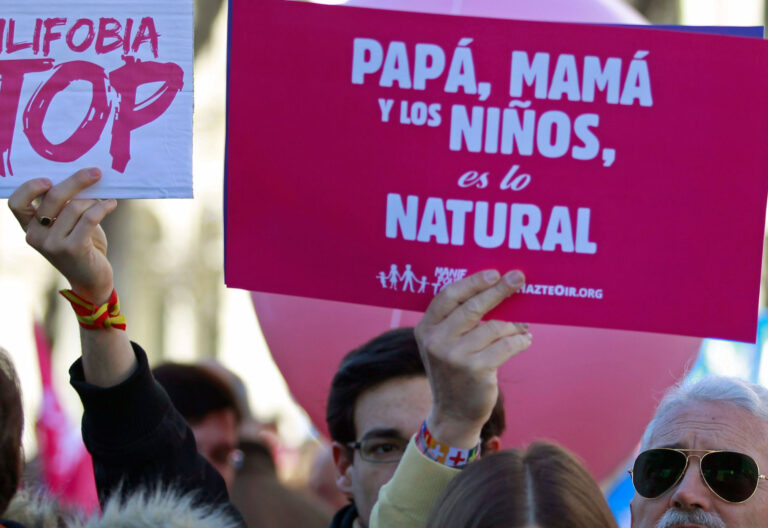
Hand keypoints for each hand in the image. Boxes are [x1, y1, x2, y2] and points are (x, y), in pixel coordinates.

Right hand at [8, 168, 116, 303]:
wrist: (93, 280)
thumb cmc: (83, 246)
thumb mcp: (69, 225)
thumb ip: (67, 206)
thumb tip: (84, 176)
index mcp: (30, 228)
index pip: (16, 203)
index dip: (29, 188)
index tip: (49, 179)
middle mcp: (36, 236)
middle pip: (51, 198)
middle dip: (76, 181)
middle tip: (95, 172)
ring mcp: (53, 244)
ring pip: (74, 207)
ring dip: (94, 200)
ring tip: (106, 200)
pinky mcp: (73, 249)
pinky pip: (89, 218)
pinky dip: (103, 208)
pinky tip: (111, 204)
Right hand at [415, 270, 530, 448]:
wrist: (453, 414)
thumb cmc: (454, 372)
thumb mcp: (443, 344)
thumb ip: (457, 320)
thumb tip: (494, 289)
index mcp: (425, 329)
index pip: (448, 296)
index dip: (472, 282)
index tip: (494, 273)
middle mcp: (436, 341)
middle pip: (473, 307)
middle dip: (499, 290)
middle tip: (518, 278)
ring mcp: (455, 356)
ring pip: (494, 327)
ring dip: (514, 325)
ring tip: (522, 327)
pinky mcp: (476, 369)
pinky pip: (506, 345)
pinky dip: (520, 341)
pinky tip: (525, 340)